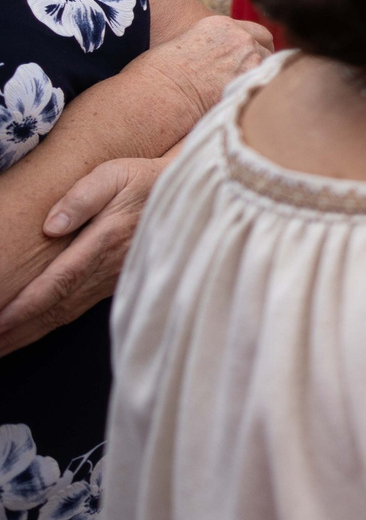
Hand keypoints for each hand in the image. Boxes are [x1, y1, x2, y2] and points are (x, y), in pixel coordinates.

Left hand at [0, 152, 166, 353]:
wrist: (192, 194)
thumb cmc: (146, 180)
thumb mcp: (114, 174)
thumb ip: (82, 197)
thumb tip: (51, 226)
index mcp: (104, 241)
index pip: (58, 281)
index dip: (26, 305)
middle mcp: (108, 267)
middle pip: (56, 307)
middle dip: (18, 329)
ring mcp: (113, 279)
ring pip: (65, 313)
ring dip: (30, 332)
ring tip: (2, 345)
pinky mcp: (115, 282)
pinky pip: (77, 309)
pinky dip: (50, 324)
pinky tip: (34, 329)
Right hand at [132, 13, 273, 117]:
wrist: (156, 92)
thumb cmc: (158, 74)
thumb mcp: (185, 46)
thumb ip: (212, 47)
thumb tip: (221, 60)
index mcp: (220, 24)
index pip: (256, 32)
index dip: (256, 46)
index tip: (252, 58)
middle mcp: (239, 37)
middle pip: (265, 48)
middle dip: (260, 61)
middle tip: (251, 76)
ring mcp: (247, 58)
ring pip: (267, 67)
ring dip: (259, 76)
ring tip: (245, 90)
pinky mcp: (249, 80)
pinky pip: (263, 84)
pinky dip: (257, 90)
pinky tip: (246, 99)